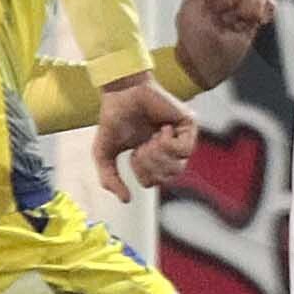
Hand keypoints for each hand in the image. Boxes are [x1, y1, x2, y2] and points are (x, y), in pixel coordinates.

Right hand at [91, 72, 195, 193]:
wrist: (119, 92)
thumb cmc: (112, 119)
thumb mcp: (104, 156)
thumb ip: (109, 180)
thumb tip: (126, 200)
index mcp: (153, 156)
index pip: (156, 181)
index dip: (143, 174)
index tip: (134, 154)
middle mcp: (170, 148)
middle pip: (169, 177)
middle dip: (150, 166)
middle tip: (141, 148)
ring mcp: (181, 135)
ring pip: (178, 166)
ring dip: (157, 155)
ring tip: (150, 139)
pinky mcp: (189, 124)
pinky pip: (184, 149)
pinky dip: (168, 144)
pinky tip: (160, 129)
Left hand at [170, 0, 275, 88]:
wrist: (203, 65)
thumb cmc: (191, 40)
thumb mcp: (188, 10)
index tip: (218, 5)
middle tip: (228, 15)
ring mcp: (241, 9)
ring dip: (252, 5)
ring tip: (242, 19)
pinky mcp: (253, 22)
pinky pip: (269, 6)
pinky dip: (267, 8)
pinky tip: (258, 18)